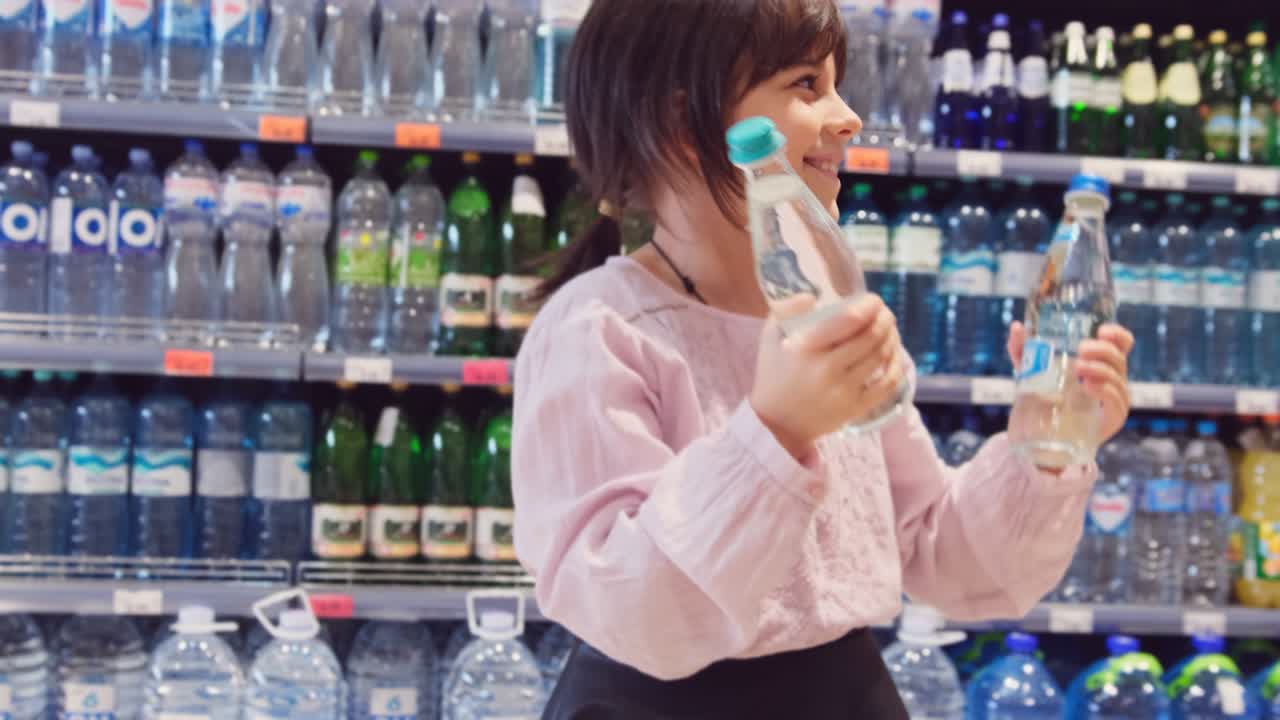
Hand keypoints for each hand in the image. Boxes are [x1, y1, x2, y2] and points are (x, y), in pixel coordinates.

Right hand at [751, 294, 905, 459]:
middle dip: (885, 319)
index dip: (870, 305)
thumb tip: (814, 295)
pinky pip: (887, 385)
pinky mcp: (854, 409)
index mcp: (806, 348)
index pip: (850, 319)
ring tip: (889, 330)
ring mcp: (843, 391)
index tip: (874, 300)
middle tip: (885, 313)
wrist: (776, 423)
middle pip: (872, 336)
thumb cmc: (773, 374)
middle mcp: (827, 369)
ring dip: (892, 338)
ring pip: (881, 357)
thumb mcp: (770, 336)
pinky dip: (896, 366)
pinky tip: (893, 356)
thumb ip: (787, 310)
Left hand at [1007, 322, 1134, 442]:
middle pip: (1118, 358)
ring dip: (1101, 369)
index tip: (1102, 330)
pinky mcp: (1111, 420)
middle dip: (1102, 350)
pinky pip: (1117, 403)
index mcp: (1099, 362)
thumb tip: (1017, 327)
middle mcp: (1111, 379)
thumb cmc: (1041, 397)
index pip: (1121, 344)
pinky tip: (1089, 387)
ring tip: (1079, 367)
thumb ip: (1022, 349)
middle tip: (1081, 349)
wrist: (1039, 436)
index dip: (1117, 334)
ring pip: (1118, 378)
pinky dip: (1106, 391)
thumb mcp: (1029, 370)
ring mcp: (1113, 400)